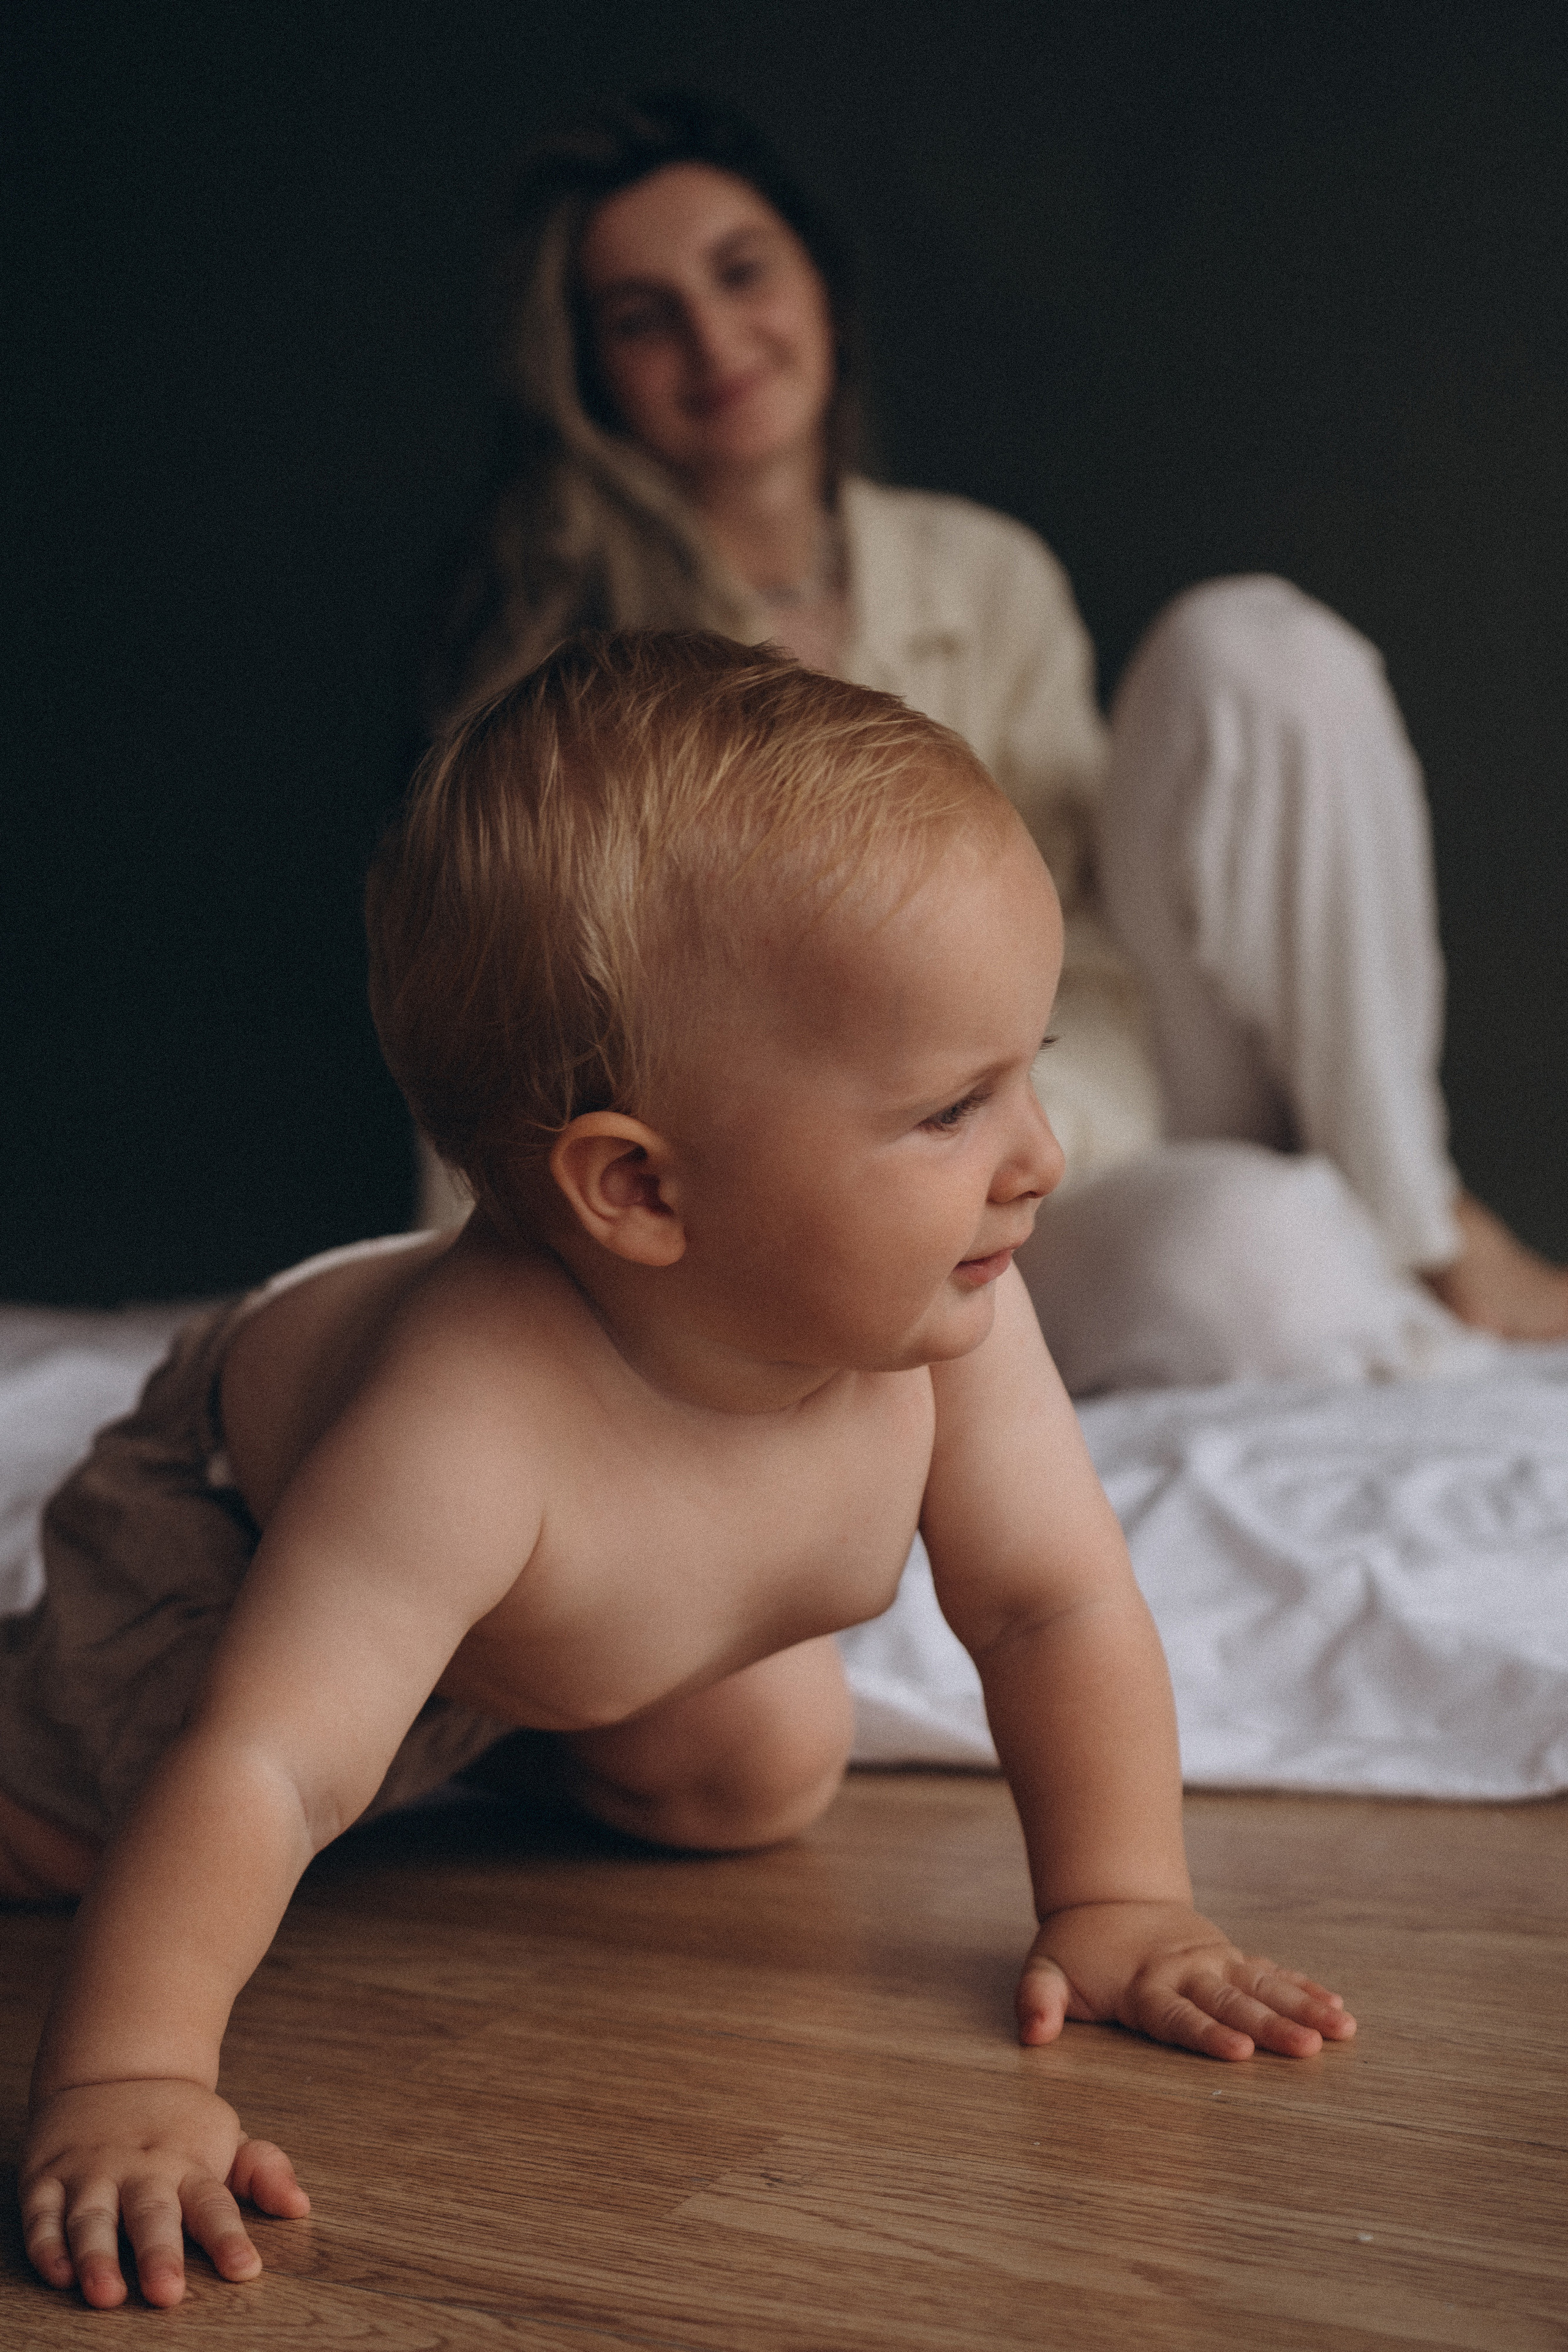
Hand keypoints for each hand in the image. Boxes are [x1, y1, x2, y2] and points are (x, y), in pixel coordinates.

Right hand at [20, 2078, 309, 2308]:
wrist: (114, 2067)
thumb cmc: (175, 2124)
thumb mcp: (224, 2138)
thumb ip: (262, 2170)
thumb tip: (300, 2206)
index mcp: (187, 2165)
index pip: (213, 2205)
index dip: (229, 2239)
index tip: (246, 2270)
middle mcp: (140, 2170)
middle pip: (150, 2214)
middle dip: (158, 2254)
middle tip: (167, 2294)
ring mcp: (92, 2173)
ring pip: (91, 2219)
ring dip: (97, 2258)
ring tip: (107, 2294)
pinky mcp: (47, 2177)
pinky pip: (42, 2215)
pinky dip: (46, 2246)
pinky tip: (57, 2275)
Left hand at [1016, 1900, 1355, 2060]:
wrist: (1110, 1895)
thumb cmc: (1078, 1949)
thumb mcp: (1045, 1970)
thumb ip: (1039, 2001)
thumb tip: (1033, 2033)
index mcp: (1145, 1985)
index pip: (1179, 2016)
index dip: (1208, 2034)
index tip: (1240, 2051)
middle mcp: (1188, 1972)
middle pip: (1233, 2003)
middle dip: (1272, 2026)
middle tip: (1310, 2047)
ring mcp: (1216, 1962)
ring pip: (1265, 1986)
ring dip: (1304, 2007)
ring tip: (1343, 2029)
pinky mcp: (1232, 1958)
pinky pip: (1274, 1972)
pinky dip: (1305, 1988)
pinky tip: (1339, 2008)